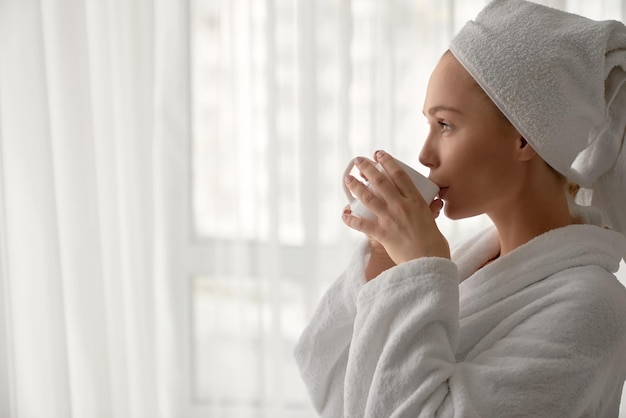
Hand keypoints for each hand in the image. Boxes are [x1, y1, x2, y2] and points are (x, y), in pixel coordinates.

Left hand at [342, 150, 449, 264]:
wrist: (429, 262)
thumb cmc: (434, 244)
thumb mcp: (432, 220)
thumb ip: (429, 209)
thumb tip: (435, 202)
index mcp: (416, 201)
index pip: (399, 175)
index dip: (388, 162)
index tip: (379, 154)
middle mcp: (402, 206)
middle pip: (381, 182)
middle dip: (368, 168)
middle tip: (359, 161)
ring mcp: (390, 219)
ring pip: (369, 198)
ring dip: (355, 187)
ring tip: (348, 179)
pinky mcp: (382, 234)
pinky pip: (362, 225)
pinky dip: (351, 220)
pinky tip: (344, 215)